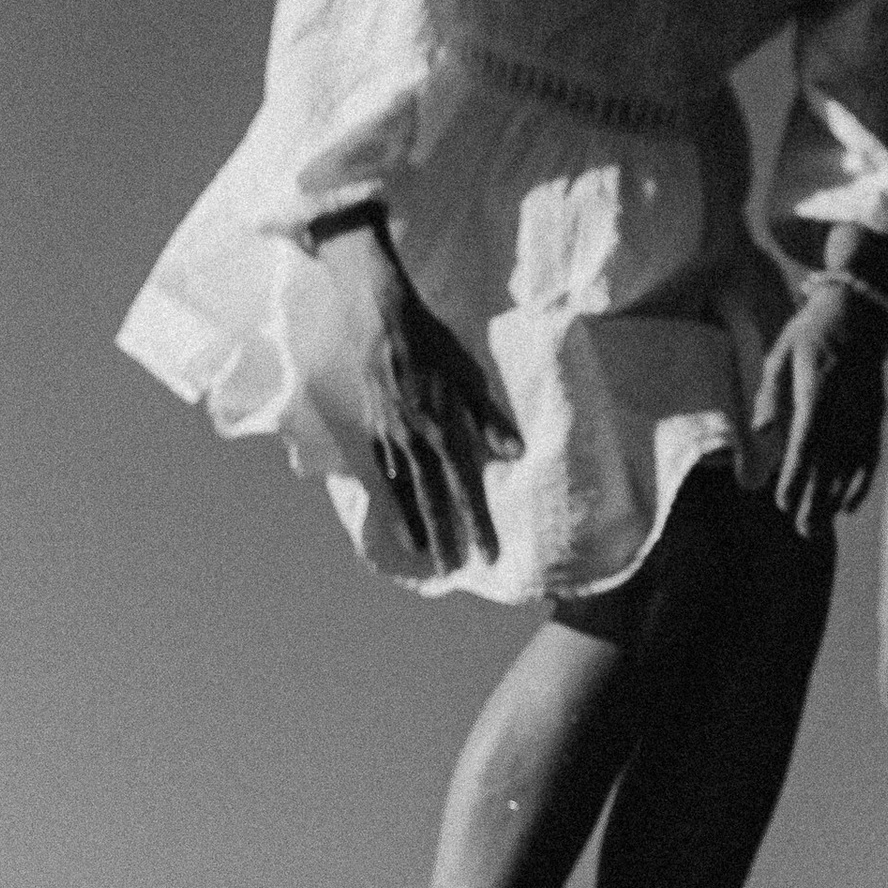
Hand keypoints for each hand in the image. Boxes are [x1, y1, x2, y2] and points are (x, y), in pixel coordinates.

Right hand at [317, 221, 520, 569]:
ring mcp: (389, 436)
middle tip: (455, 568)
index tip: (488, 553)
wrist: (381, 319)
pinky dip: (391, 496)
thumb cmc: (433, 343)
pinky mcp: (373, 427)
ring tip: (424, 553)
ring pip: (404, 490)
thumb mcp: (469, 375)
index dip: (477, 523)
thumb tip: (515, 455)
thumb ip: (489, 417)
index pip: (464, 487)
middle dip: (446, 536)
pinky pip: (382, 470)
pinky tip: (398, 513)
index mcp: (442, 428)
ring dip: (415, 523)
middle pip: (432, 498)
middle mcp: (413, 439)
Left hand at [752, 281, 887, 540]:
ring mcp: (865, 411)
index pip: (806, 440)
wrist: (858, 312)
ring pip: (850, 464)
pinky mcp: (876, 415)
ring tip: (818, 528)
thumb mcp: (780, 355)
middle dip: (815, 498)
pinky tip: (847, 506)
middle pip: (830, 461)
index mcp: (818, 387)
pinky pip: (870, 455)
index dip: (795, 474)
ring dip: (834, 499)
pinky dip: (860, 483)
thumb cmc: (809, 334)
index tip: (781, 502)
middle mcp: (846, 403)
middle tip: (802, 531)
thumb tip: (762, 433)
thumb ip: (771, 395)